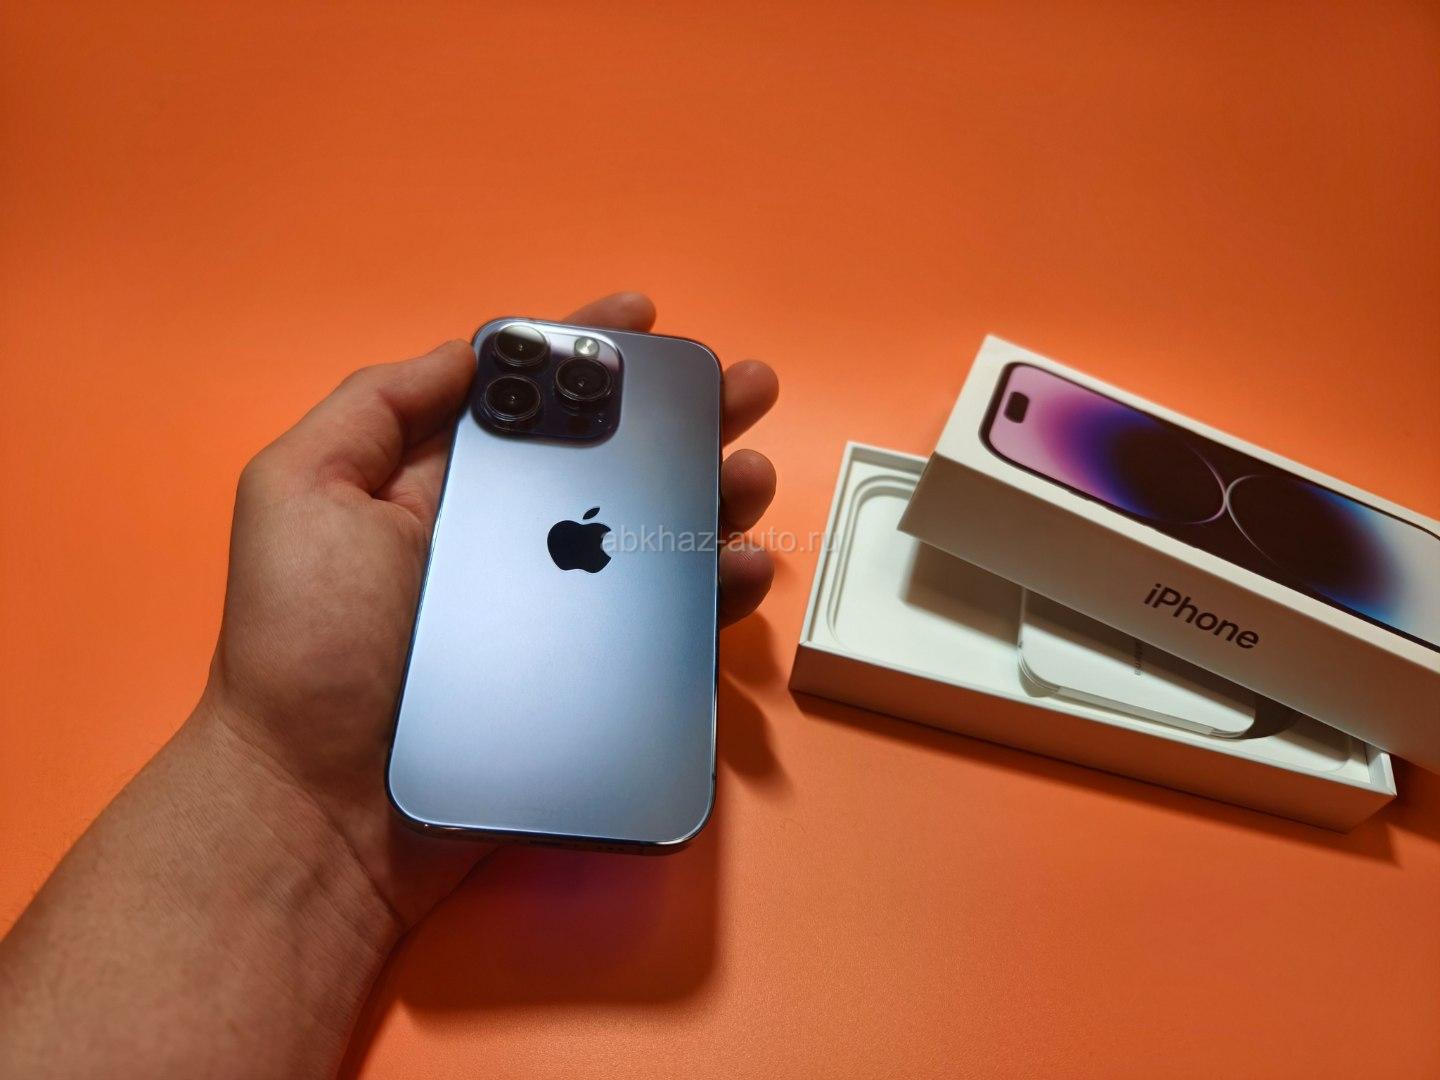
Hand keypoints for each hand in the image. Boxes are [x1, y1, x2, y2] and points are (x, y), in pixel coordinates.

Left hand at [202, 293, 778, 928]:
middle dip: (683, 414)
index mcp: (448, 485)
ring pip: (656, 536)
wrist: (322, 810)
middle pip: (614, 460)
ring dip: (714, 493)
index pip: (532, 400)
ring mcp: (558, 612)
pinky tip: (740, 567)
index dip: (588, 352)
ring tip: (751, 473)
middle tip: (744, 385)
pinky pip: (669, 624)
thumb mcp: (302, 492)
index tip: (647, 318)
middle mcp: (512, 539)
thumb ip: (377, 407)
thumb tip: (470, 352)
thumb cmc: (306, 644)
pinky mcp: (592, 679)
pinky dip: (715, 591)